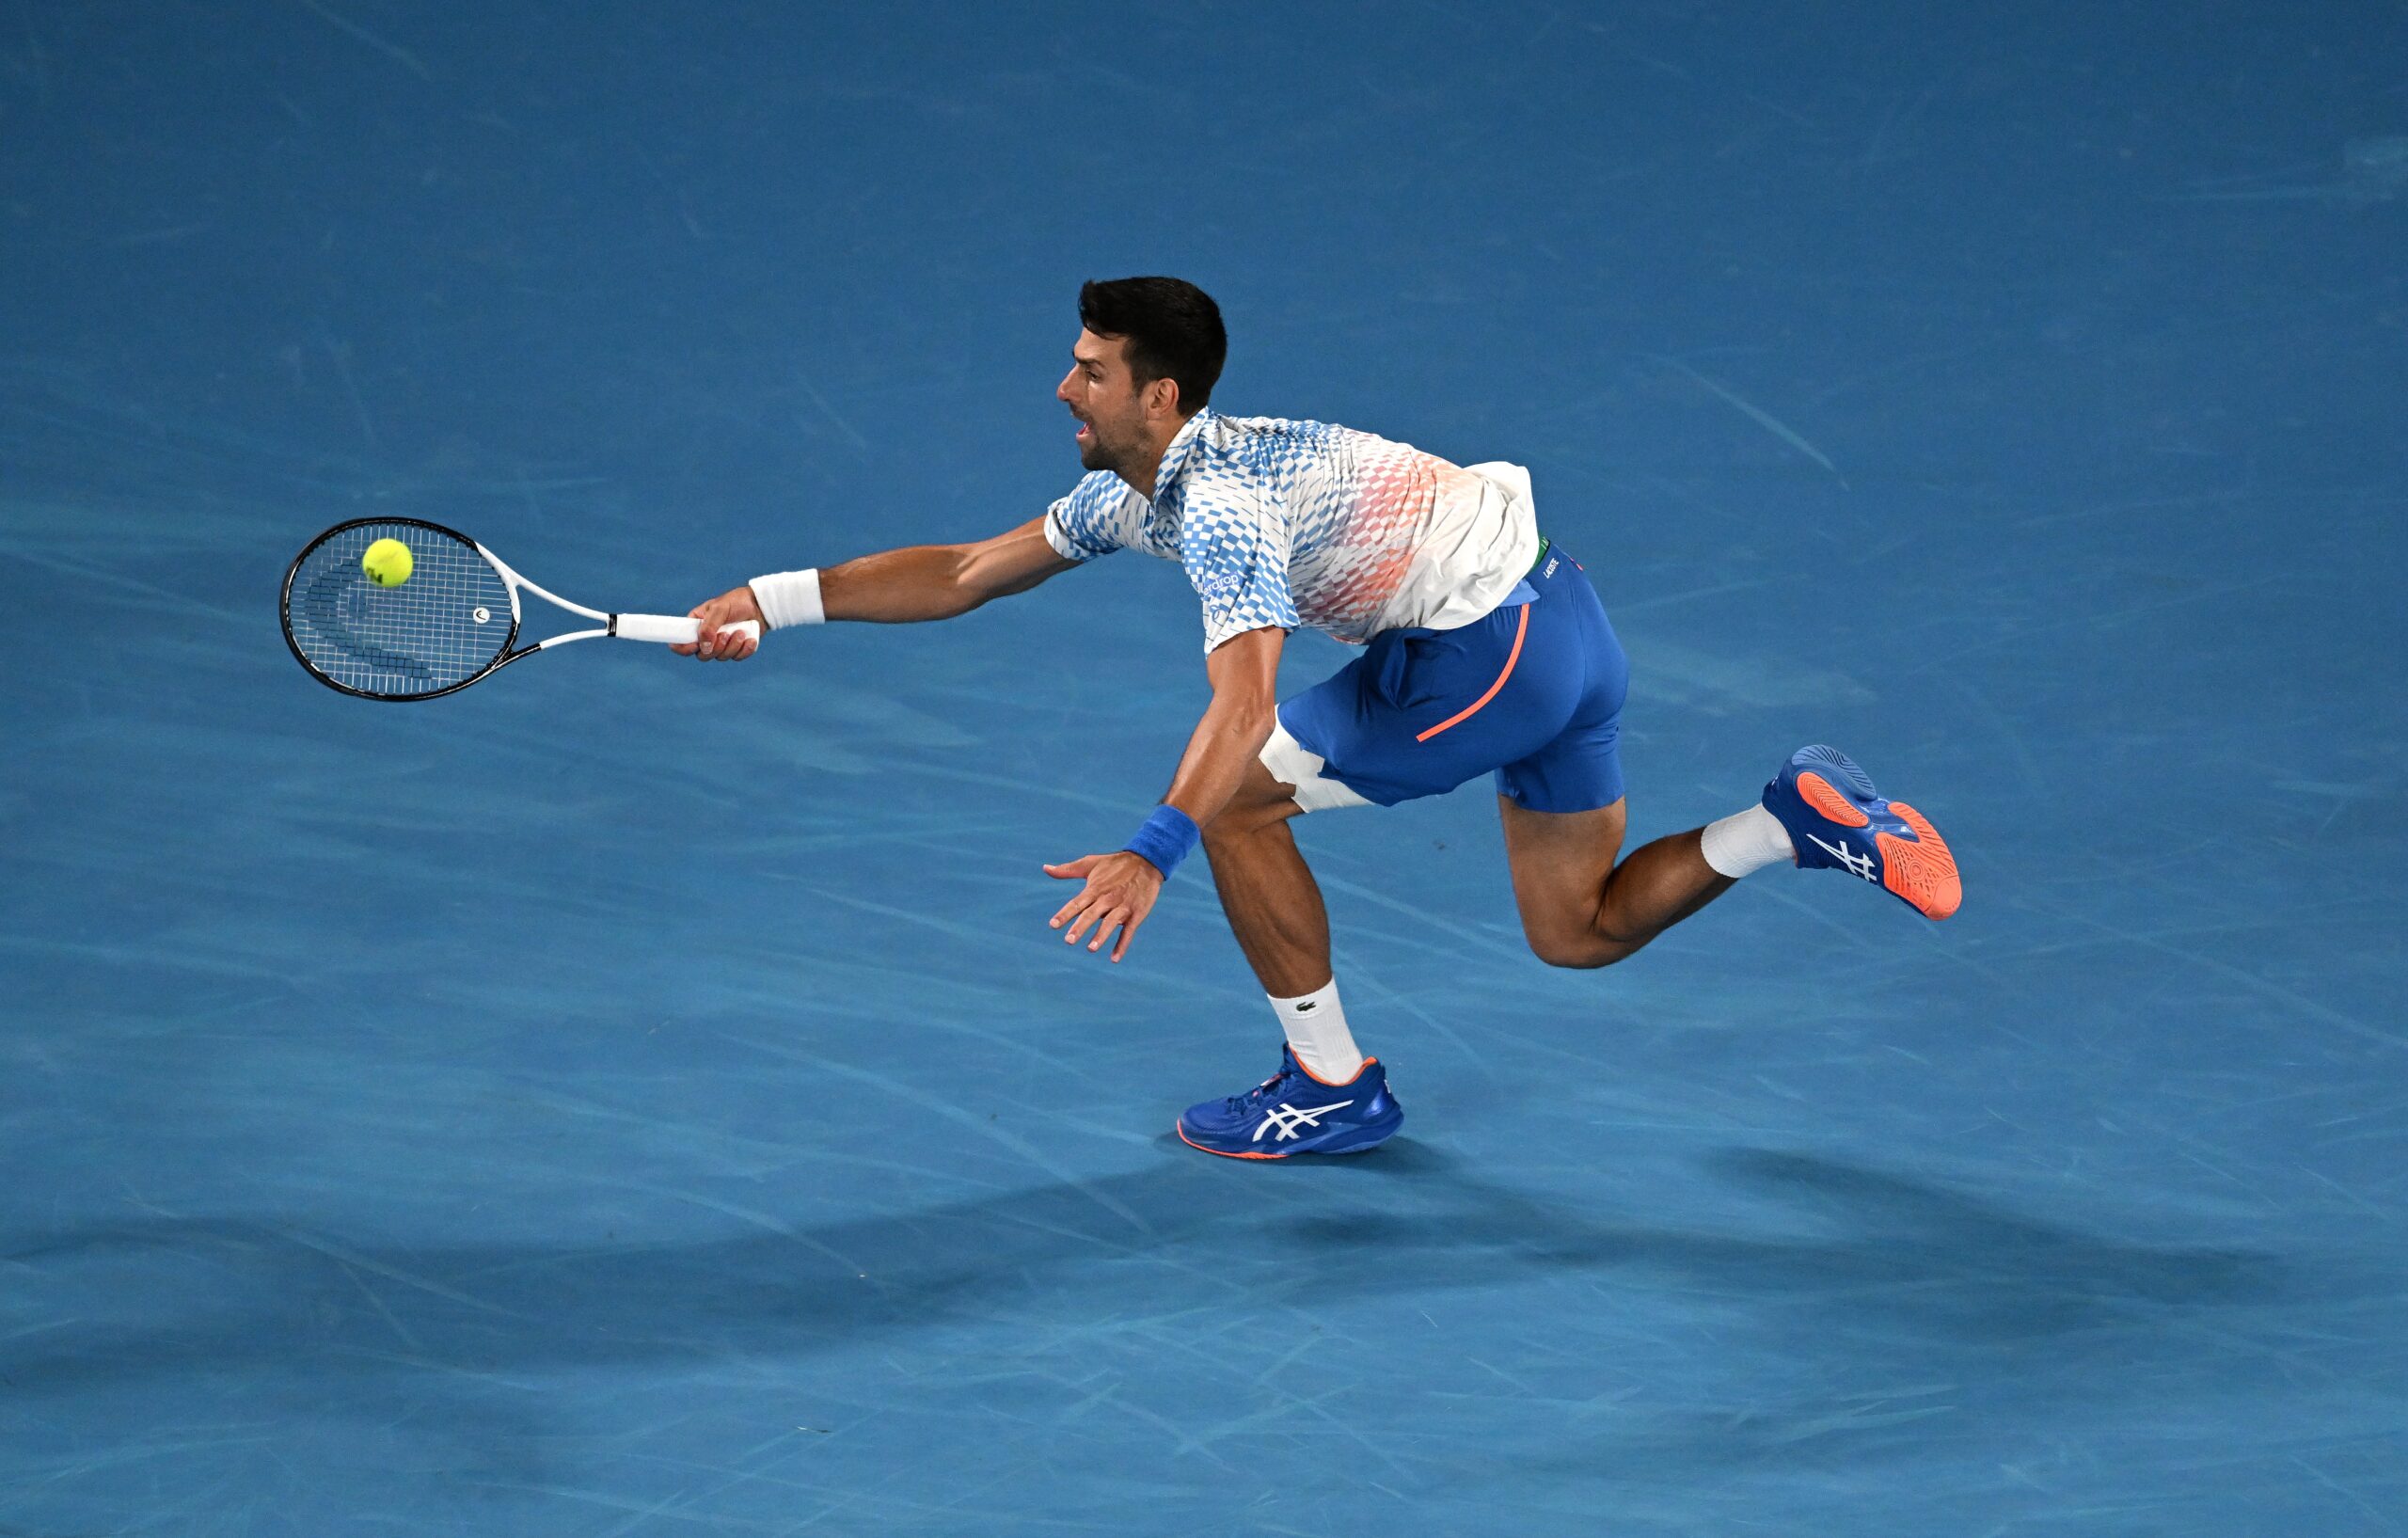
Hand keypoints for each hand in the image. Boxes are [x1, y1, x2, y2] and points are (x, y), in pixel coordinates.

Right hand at [674, 585, 765, 660]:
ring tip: (741, 632)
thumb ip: (709, 626)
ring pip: (720, 657)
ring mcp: (721, 644)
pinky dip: (744, 650)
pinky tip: (750, 639)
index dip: (684, 648)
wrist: (759, 605)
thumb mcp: (719, 609)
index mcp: (696, 625)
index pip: (680, 643)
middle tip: (726, 634)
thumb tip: (703, 647)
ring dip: (732, 646)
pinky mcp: (736, 649)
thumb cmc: (736, 602)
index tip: (696, 645)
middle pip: (702, 655)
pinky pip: (737, 657)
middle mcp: (706, 637)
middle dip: (716, 647)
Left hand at [1043, 851, 1164, 962]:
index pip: (1077, 903)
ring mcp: (1123, 906)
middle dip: (1080, 927)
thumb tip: (1045, 868)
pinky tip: (1114, 958)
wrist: (1147, 861)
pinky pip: (1129, 931)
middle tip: (1068, 940)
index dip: (1065, 914)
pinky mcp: (1136, 913)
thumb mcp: (1090, 863)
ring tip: (1090, 948)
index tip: (1053, 925)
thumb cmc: (1115, 864)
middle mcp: (1107, 898)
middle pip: (1091, 914)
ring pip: (1110, 923)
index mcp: (1095, 888)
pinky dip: (1122, 944)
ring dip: (1101, 936)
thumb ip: (1067, 869)